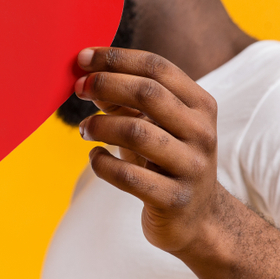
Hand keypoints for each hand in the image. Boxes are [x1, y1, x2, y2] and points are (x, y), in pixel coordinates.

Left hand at [74, 47, 223, 254]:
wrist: (198, 219)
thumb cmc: (168, 162)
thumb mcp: (156, 126)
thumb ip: (128, 101)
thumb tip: (89, 78)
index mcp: (201, 105)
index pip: (157, 67)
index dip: (116, 59)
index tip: (83, 59)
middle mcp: (201, 133)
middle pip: (148, 93)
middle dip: (105, 84)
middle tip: (78, 89)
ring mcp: (191, 167)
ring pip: (136, 132)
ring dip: (100, 125)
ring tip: (84, 129)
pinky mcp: (173, 200)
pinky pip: (128, 175)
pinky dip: (102, 163)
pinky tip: (95, 157)